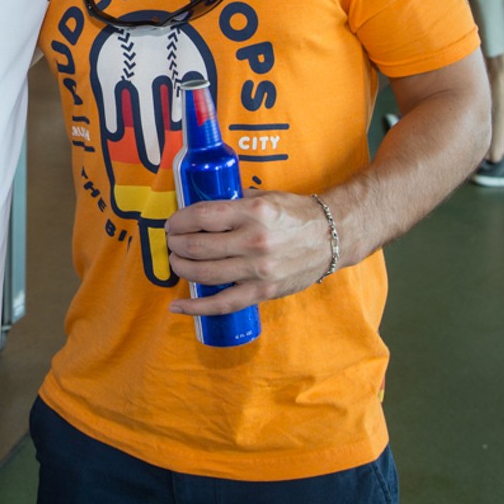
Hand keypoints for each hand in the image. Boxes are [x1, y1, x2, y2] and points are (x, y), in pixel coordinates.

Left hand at [163, 190, 331, 315]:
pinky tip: (177, 306)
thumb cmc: (295, 214)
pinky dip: (197, 307)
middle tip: (171, 242)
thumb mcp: (264, 196)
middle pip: (199, 246)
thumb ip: (233, 202)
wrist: (331, 237)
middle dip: (176, 244)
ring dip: (182, 268)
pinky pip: (223, 303)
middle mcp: (254, 240)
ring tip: (176, 262)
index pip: (202, 216)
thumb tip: (200, 210)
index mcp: (253, 211)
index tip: (172, 224)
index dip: (179, 221)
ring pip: (205, 273)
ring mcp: (259, 269)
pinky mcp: (263, 291)